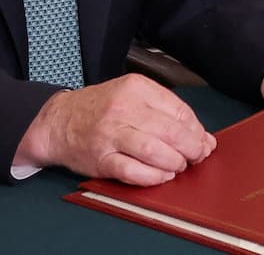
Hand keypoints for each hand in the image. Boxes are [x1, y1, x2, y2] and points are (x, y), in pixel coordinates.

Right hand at [17, 74, 215, 185]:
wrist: (59, 120)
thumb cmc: (101, 108)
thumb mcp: (132, 96)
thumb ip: (167, 113)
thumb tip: (204, 138)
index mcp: (136, 87)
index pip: (179, 110)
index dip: (197, 130)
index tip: (203, 141)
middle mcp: (123, 108)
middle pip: (171, 131)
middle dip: (191, 148)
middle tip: (196, 157)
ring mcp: (110, 134)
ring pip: (154, 151)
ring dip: (174, 162)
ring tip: (178, 166)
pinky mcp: (101, 158)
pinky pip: (133, 171)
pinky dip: (153, 176)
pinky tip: (162, 176)